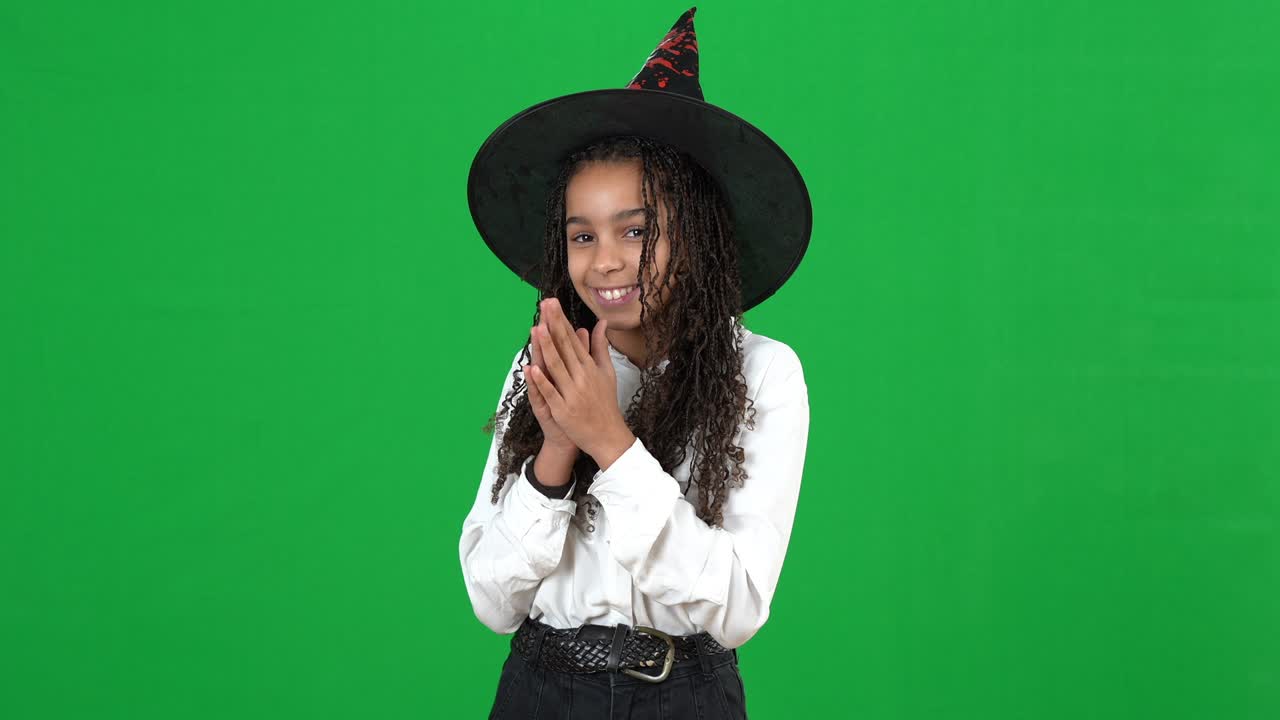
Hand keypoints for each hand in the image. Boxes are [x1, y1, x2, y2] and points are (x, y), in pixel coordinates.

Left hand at [525, 298, 635, 466]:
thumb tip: (601, 323)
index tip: (553, 304)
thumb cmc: (606, 402)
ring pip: (557, 367)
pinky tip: (533, 368)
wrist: (608, 435)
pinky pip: (551, 393)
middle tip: (545, 305)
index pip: (573, 339)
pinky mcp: (564, 410)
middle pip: (565, 347)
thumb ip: (600, 346)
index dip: (561, 321)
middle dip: (554, 325)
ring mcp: (572, 393)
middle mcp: (582, 377)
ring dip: (546, 348)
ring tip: (537, 329)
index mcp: (590, 367)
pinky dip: (543, 381)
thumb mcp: (607, 372)